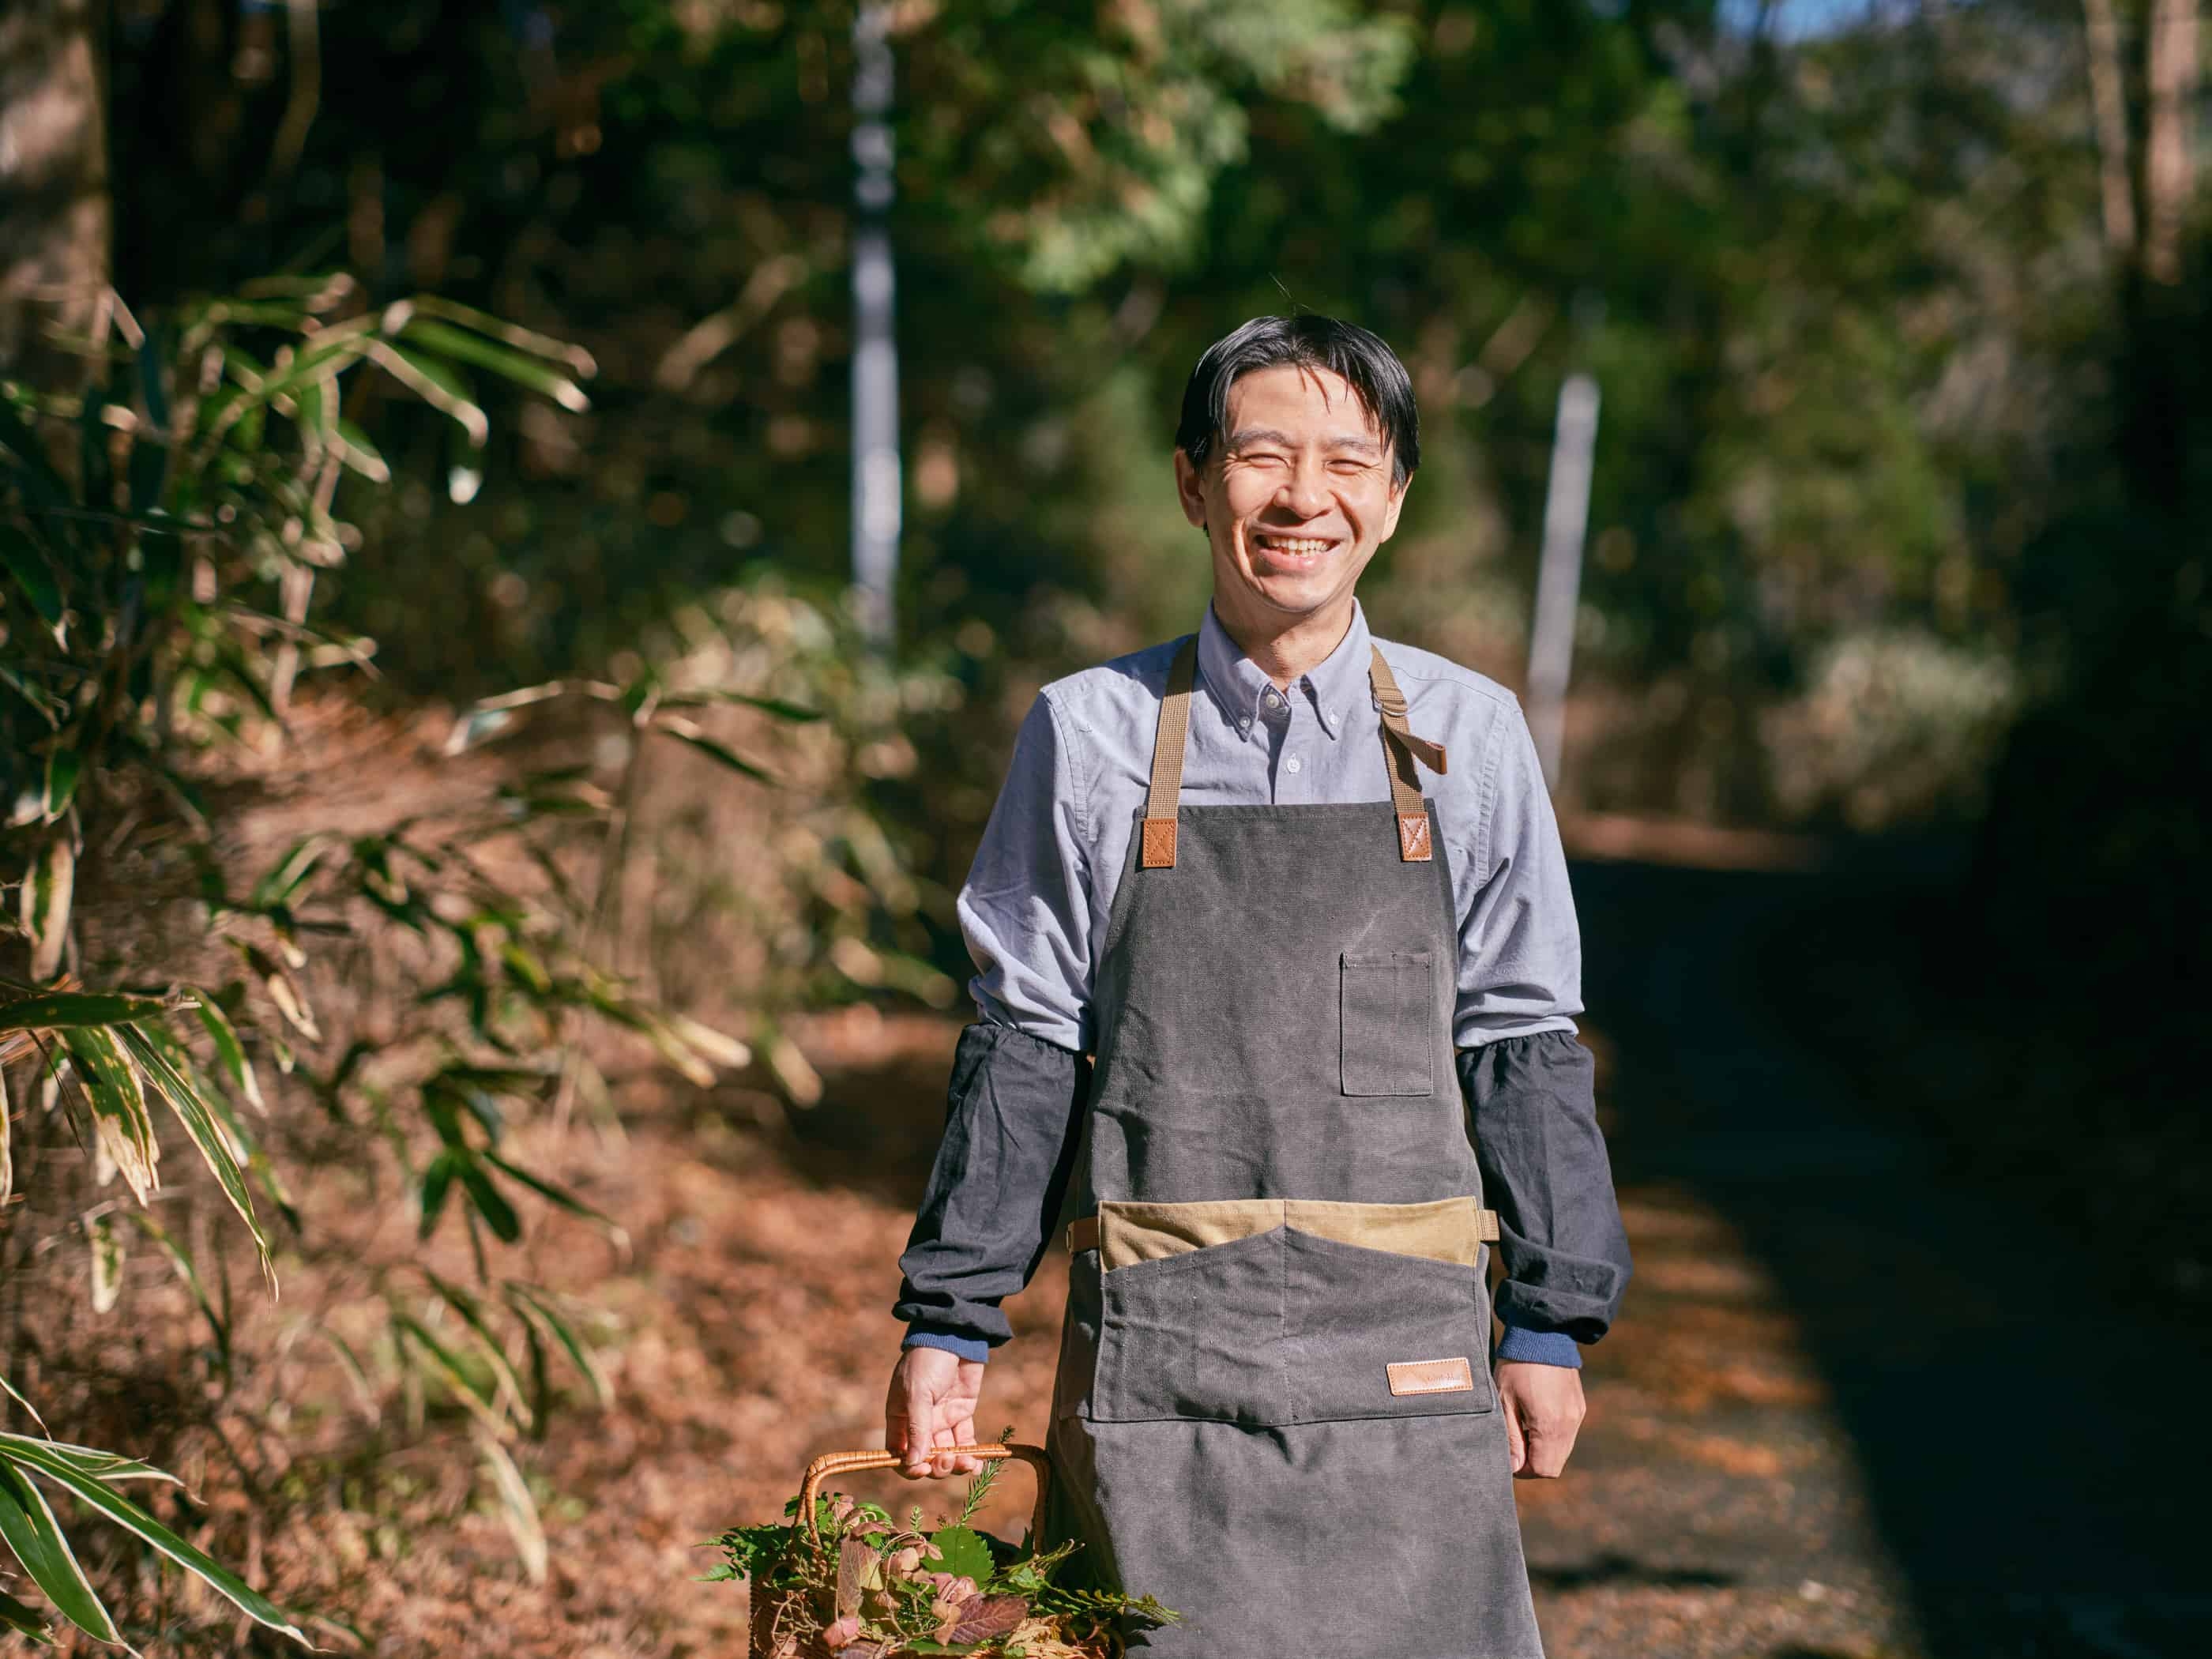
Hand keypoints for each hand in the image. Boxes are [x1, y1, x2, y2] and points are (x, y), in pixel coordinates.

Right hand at [885, 1345, 988, 1479]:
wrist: (954, 1335)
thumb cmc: (927, 1360)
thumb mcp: (917, 1393)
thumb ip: (917, 1428)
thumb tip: (913, 1463)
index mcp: (900, 1418)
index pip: (899, 1454)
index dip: (909, 1467)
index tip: (922, 1469)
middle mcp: (919, 1423)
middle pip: (925, 1459)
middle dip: (937, 1466)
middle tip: (949, 1459)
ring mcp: (941, 1420)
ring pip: (946, 1454)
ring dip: (956, 1464)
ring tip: (968, 1463)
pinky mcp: (961, 1414)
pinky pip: (964, 1442)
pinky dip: (971, 1455)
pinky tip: (978, 1463)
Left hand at [1496, 1360, 1586, 1478]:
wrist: (1542, 1333)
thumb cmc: (1517, 1366)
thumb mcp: (1505, 1401)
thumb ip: (1511, 1438)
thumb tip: (1514, 1467)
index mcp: (1550, 1425)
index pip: (1544, 1470)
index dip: (1524, 1470)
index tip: (1509, 1457)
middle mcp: (1569, 1424)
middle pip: (1555, 1464)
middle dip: (1534, 1462)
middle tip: (1514, 1443)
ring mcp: (1577, 1415)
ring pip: (1562, 1450)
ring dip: (1543, 1449)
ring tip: (1523, 1426)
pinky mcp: (1579, 1406)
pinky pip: (1568, 1434)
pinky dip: (1552, 1435)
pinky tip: (1535, 1416)